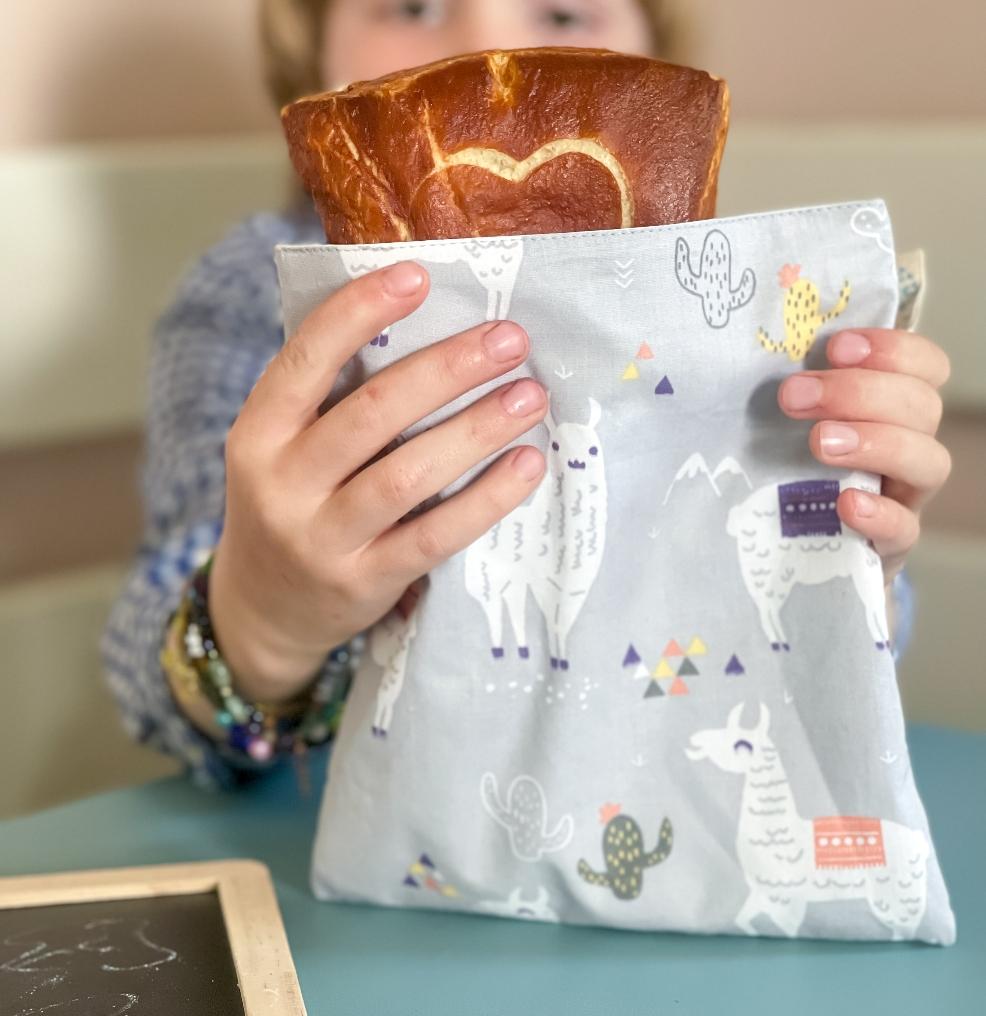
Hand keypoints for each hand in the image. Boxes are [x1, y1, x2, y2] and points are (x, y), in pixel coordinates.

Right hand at [210, 262, 546, 701]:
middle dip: (447, 368)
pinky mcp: (364, 582)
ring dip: (476, 428)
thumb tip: (422, 326)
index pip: (305, 359)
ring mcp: (322, 539)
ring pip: (408, 474)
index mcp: (257, 433)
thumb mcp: (282, 449)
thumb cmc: (291, 505)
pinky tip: (526, 464)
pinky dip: (485, 498)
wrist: (264, 610)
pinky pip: (434, 536)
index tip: (419, 275)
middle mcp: (281, 483)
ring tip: (529, 395)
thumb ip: (331, 399)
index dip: (360, 312)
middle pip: (373, 412)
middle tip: (509, 338)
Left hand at [778, 329, 950, 586]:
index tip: (836, 347)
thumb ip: (794, 392)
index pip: (926, 367)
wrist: (791, 551)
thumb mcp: (790, 426)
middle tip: (793, 396)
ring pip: (929, 462)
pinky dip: (879, 513)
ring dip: (876, 443)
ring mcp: (904, 499)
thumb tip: (753, 353)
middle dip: (858, 392)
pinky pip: (904, 530)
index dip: (893, 349)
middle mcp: (909, 448)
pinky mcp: (889, 547)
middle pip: (922, 407)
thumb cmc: (791, 472)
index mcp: (893, 409)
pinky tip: (845, 503)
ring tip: (820, 442)